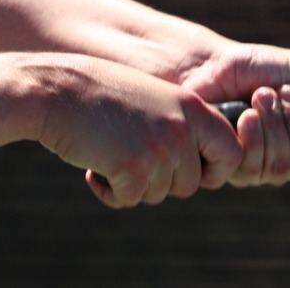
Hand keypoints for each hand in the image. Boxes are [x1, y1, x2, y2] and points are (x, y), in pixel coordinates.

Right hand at [32, 55, 242, 207]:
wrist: (58, 89)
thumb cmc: (101, 95)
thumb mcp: (154, 100)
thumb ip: (181, 126)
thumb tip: (200, 172)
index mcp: (194, 107)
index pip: (232, 153)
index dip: (215, 171)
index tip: (193, 172)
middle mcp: (183, 128)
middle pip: (190, 184)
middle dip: (161, 182)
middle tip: (131, 159)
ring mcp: (159, 148)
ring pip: (158, 194)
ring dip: (132, 185)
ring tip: (109, 154)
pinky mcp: (133, 168)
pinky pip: (129, 200)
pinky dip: (109, 192)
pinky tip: (92, 168)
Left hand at [177, 43, 289, 186]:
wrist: (211, 65)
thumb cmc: (260, 68)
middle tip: (279, 92)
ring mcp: (261, 169)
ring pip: (282, 168)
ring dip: (272, 122)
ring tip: (258, 96)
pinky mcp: (232, 170)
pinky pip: (253, 168)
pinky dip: (252, 133)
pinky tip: (243, 114)